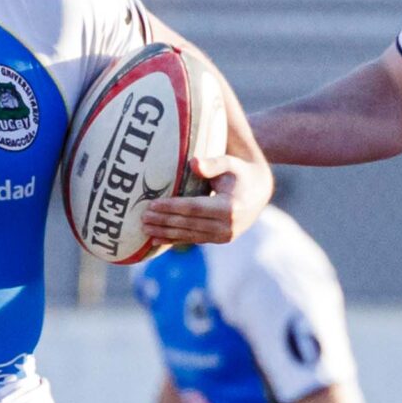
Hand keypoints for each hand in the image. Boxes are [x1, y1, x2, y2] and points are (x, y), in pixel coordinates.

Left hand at [142, 152, 271, 246]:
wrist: (259, 191)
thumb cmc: (239, 173)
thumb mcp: (229, 163)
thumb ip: (212, 164)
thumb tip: (193, 163)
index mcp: (230, 207)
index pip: (194, 208)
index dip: (172, 207)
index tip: (152, 205)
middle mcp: (228, 225)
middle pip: (188, 223)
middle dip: (163, 221)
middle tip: (142, 217)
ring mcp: (224, 235)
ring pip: (189, 234)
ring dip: (165, 232)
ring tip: (144, 229)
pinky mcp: (220, 240)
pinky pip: (193, 240)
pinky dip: (174, 239)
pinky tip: (156, 240)